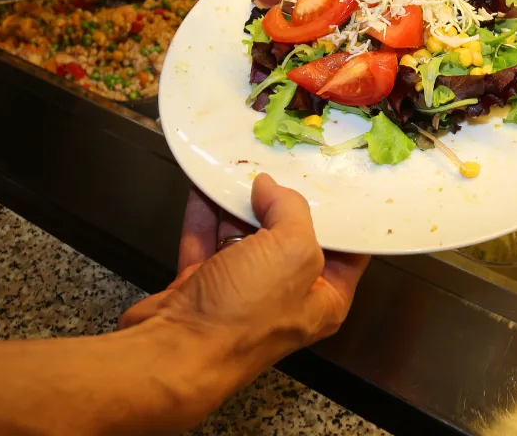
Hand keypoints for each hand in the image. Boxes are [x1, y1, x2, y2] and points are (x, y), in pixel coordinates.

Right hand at [120, 176, 368, 371]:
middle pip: (289, 239)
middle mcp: (284, 298)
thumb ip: (290, 210)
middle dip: (282, 202)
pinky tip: (204, 185)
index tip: (335, 182)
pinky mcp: (200, 289)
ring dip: (239, 203)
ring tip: (239, 166)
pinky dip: (205, 215)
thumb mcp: (292, 251)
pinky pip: (206, 242)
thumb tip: (270, 187)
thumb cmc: (245, 313)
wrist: (172, 353)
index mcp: (323, 299)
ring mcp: (240, 295)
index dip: (341, 216)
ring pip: (244, 237)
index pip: (344, 252)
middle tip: (280, 163)